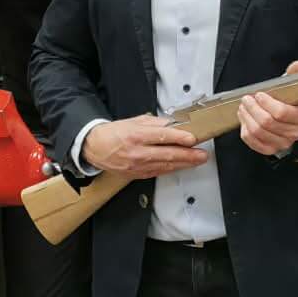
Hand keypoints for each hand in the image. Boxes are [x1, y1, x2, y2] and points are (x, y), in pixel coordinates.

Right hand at [85, 115, 207, 178]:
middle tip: (202, 154)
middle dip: (188, 155)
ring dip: (184, 164)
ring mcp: (137, 165)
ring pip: (165, 165)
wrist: (95, 148)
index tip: (192, 138)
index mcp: (136, 135)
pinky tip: (182, 166)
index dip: (179, 137)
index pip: (162, 136)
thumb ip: (155, 123)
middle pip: (167, 154)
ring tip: (197, 160)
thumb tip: (173, 124)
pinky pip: (158, 172)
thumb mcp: (134, 121)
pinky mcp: (137, 174)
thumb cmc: (114, 133)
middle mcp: (137, 152)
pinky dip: (172, 169)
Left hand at [239, 60, 297, 156]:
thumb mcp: (291, 87)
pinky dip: (245, 130)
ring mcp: (283, 143)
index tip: (259, 94)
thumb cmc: (286, 101)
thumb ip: (294, 75)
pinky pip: (253, 142)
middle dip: (253, 109)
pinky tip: (245, 120)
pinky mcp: (270, 150)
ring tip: (243, 107)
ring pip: (258, 132)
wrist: (283, 118)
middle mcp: (295, 133)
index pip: (282, 113)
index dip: (266, 103)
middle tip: (246, 99)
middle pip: (267, 122)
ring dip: (247, 117)